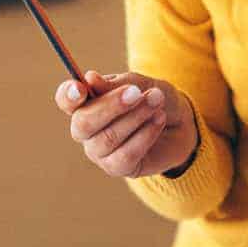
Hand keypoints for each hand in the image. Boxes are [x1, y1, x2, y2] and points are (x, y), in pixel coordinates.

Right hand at [53, 70, 197, 179]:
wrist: (181, 122)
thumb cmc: (154, 98)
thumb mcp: (140, 83)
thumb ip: (115, 84)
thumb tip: (90, 79)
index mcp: (86, 102)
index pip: (66, 99)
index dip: (68, 95)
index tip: (81, 87)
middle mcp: (86, 129)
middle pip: (83, 123)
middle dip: (111, 107)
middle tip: (137, 93)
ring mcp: (99, 151)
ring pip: (108, 138)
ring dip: (135, 118)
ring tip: (156, 101)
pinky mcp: (117, 167)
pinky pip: (125, 155)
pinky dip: (145, 135)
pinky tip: (159, 120)